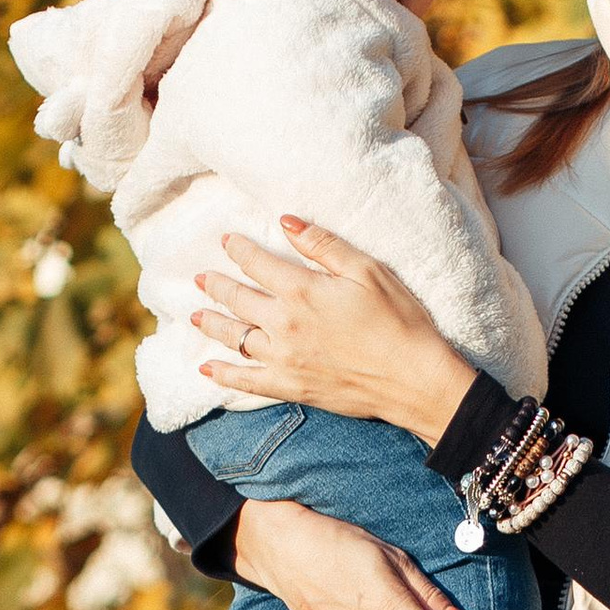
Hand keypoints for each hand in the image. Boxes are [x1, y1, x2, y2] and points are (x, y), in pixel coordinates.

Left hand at [197, 219, 475, 446]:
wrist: (414, 381)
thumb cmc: (399, 321)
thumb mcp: (368, 271)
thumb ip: (324, 246)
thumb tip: (287, 222)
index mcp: (302, 291)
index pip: (256, 263)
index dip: (238, 249)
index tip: (226, 241)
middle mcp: (284, 324)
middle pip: (238, 299)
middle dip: (216, 286)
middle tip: (199, 278)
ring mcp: (284, 359)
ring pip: (234, 338)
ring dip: (211, 324)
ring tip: (195, 315)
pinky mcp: (291, 387)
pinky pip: (246, 381)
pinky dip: (223, 375)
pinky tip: (206, 370)